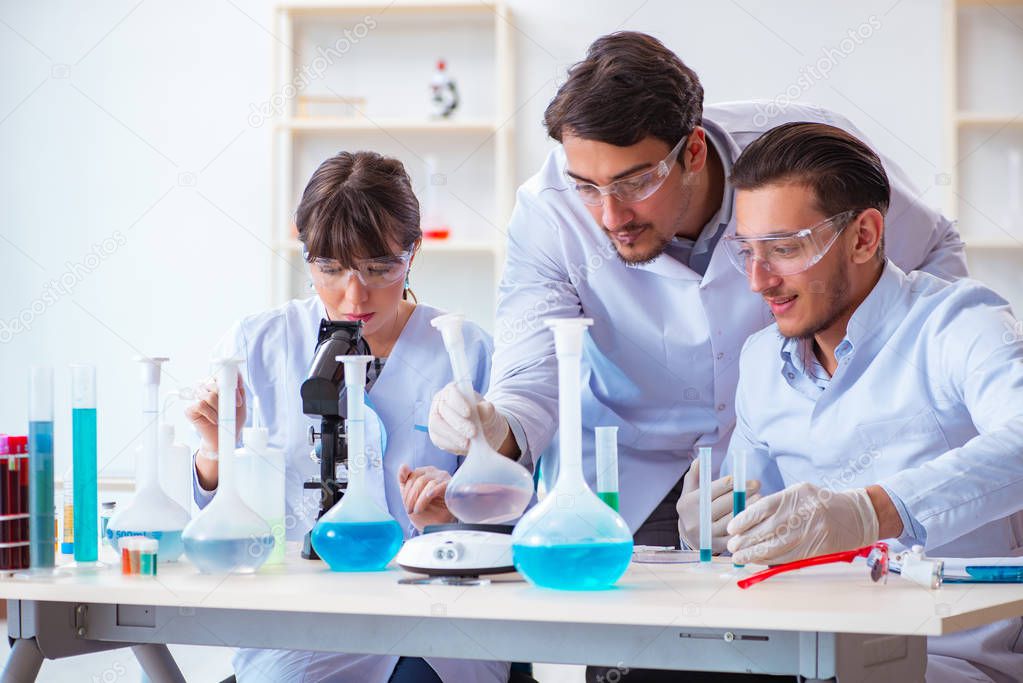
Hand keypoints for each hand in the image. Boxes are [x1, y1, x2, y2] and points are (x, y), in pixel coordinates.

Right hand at [184, 374, 244, 488]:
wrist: (223, 439)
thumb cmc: (232, 421)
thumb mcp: (241, 404)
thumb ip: (239, 389)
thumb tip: (237, 374)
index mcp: (217, 385)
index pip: (221, 375)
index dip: (231, 385)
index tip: (239, 401)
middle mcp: (205, 389)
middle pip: (214, 383)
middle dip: (226, 398)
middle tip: (232, 409)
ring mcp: (197, 398)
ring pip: (209, 395)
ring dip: (219, 408)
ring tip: (222, 417)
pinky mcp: (190, 409)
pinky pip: (200, 405)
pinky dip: (211, 414)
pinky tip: (214, 420)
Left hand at [398, 464, 454, 530]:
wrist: (437, 526)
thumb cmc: (425, 510)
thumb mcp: (409, 496)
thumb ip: (404, 480)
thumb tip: (403, 466)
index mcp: (425, 472)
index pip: (412, 476)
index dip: (406, 491)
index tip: (406, 505)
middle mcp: (435, 472)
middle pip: (419, 480)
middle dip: (411, 497)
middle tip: (410, 510)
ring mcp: (445, 479)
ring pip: (429, 483)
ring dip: (420, 500)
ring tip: (417, 510)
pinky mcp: (452, 487)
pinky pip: (442, 486)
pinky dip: (433, 491)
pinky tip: (428, 497)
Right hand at [428, 382, 509, 455]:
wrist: (485, 431)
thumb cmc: (485, 417)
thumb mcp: (490, 413)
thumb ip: (487, 410)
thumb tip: (486, 408)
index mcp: (454, 390)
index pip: (452, 393)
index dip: (458, 403)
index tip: (469, 413)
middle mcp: (441, 402)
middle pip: (443, 410)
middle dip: (458, 423)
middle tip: (473, 433)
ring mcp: (436, 418)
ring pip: (437, 425)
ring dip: (452, 435)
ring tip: (468, 443)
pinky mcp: (436, 434)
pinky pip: (438, 439)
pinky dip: (450, 444)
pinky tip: (462, 447)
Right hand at [676, 456, 760, 553]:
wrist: (688, 539)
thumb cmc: (693, 509)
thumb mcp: (689, 492)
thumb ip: (695, 475)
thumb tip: (701, 458)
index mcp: (690, 502)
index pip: (716, 488)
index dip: (733, 482)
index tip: (744, 478)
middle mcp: (697, 519)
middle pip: (727, 503)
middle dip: (744, 492)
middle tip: (757, 485)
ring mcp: (707, 534)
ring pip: (733, 518)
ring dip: (749, 507)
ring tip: (760, 499)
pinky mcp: (717, 546)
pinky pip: (736, 534)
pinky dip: (747, 525)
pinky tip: (756, 517)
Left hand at [726, 482, 878, 565]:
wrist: (856, 516)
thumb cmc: (821, 503)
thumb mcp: (798, 494)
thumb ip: (775, 505)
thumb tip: (746, 521)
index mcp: (795, 495)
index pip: (763, 508)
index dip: (744, 520)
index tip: (731, 529)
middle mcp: (802, 513)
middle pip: (766, 530)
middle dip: (745, 540)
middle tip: (731, 547)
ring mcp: (810, 532)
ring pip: (776, 546)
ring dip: (754, 554)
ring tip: (739, 558)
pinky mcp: (815, 548)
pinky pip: (788, 557)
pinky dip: (770, 560)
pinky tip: (757, 561)